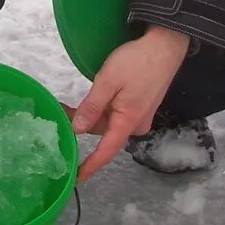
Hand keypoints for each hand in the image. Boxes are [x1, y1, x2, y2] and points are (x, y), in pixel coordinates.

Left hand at [71, 26, 193, 179]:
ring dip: (91, 114)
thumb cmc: (137, 61)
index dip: (90, 166)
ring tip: (69, 104)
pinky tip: (94, 98)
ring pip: (109, 121)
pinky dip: (103, 108)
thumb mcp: (108, 81)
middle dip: (81, 125)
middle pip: (104, 133)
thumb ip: (92, 107)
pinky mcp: (141, 106)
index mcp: (128, 122)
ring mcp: (140, 115)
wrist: (165, 45)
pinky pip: (118, 113)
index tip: (76, 178)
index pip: (106, 152)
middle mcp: (136, 124)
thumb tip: (78, 130)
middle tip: (59, 111)